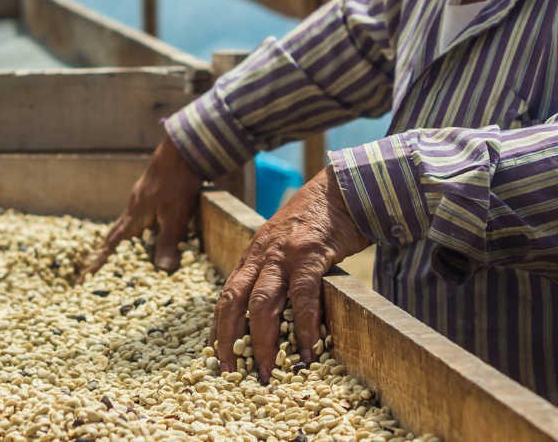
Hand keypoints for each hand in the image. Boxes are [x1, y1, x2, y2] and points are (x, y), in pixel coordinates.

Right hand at [84, 136, 203, 274]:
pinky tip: (147, 224)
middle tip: (96, 264)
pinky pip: (139, 213)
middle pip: (115, 233)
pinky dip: (137, 224)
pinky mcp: (152, 190)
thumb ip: (167, 242)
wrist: (182, 149)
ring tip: (120, 248)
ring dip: (121, 236)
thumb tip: (162, 271)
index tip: (84, 277)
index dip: (99, 261)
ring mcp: (142, 197)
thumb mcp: (175, 215)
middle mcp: (134, 207)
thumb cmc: (177, 182)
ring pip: (127, 221)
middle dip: (106, 249)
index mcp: (134, 217)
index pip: (112, 245)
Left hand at [212, 167, 368, 382]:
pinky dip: (303, 325)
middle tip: (230, 371)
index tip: (215, 353)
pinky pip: (302, 295)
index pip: (227, 294)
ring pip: (261, 302)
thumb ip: (276, 268)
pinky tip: (308, 348)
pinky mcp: (310, 253)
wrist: (343, 187)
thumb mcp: (286, 241)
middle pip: (233, 301)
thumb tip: (275, 307)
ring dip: (262, 340)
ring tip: (267, 369)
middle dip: (229, 338)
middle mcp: (261, 254)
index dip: (219, 325)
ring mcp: (283, 253)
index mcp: (254, 253)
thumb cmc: (319, 219)